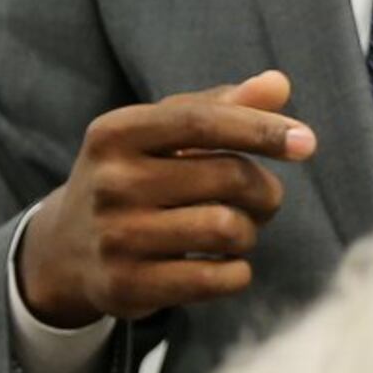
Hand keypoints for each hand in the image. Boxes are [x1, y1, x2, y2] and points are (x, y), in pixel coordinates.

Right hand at [16, 71, 314, 327]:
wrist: (66, 248)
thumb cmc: (133, 176)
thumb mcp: (161, 133)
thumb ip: (220, 106)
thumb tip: (279, 85)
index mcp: (116, 132)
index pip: (202, 121)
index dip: (261, 129)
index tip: (306, 142)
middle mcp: (111, 182)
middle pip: (227, 176)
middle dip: (263, 188)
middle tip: (263, 198)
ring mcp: (116, 237)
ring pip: (226, 229)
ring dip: (250, 231)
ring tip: (239, 230)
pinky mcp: (126, 287)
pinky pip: (215, 279)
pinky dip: (237, 272)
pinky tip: (227, 264)